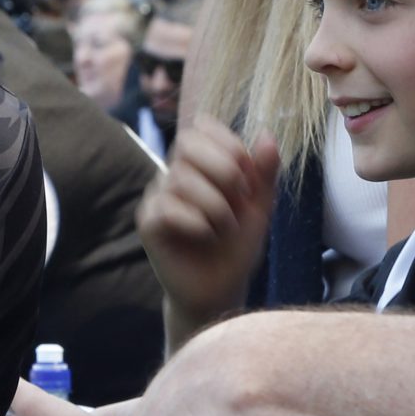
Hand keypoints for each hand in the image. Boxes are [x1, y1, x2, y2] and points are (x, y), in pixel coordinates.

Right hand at [137, 121, 278, 336]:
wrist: (220, 289)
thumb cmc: (236, 246)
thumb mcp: (259, 206)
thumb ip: (264, 172)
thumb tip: (266, 134)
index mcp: (199, 163)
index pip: (200, 126)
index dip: (227, 142)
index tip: (247, 174)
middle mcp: (173, 174)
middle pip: (186, 142)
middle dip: (224, 169)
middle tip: (240, 199)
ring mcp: (157, 197)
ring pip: (181, 179)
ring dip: (216, 205)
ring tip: (225, 227)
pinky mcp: (148, 223)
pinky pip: (168, 208)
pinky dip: (197, 222)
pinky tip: (206, 235)